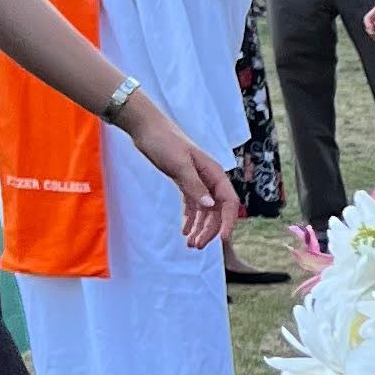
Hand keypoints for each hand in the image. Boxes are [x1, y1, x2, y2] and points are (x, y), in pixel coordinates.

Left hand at [118, 96, 241, 250]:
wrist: (146, 128)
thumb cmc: (164, 142)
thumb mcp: (179, 165)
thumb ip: (194, 186)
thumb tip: (209, 207)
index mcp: (214, 173)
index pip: (228, 202)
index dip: (228, 221)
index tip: (221, 239)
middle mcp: (209, 179)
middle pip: (216, 210)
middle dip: (208, 230)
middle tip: (196, 246)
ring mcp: (198, 181)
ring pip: (204, 210)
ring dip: (199, 227)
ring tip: (190, 244)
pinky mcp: (185, 181)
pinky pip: (192, 204)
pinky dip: (190, 218)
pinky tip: (184, 230)